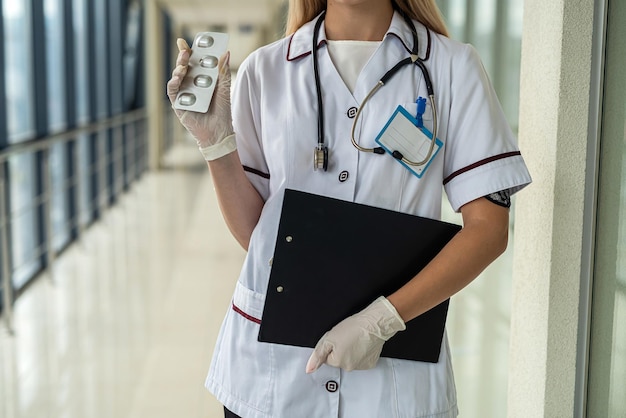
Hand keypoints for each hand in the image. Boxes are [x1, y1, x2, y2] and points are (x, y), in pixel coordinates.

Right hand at [166, 38, 235, 159]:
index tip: (188, 41)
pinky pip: (172, 91)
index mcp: (202, 80)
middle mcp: (191, 85)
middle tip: (185, 49)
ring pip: (177, 76)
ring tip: (184, 64)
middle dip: (183, 56)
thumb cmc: (222, 112)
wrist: (218, 133)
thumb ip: (223, 72)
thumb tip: (225, 53)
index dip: (191, 51)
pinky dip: (174, 83)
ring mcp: (184, 93)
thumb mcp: (224, 89)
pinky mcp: (178, 104)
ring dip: (178, 68)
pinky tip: (178, 77)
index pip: (195, 62)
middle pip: (184, 67)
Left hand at [305, 296, 405, 372]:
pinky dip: (362, 353)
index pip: (327, 358)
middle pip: (339, 361)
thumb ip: (318, 355)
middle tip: (346, 338)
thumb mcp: (329, 338)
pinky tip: (363, 344)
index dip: (331, 347)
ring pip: (350, 360)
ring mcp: (361, 366)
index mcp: (337, 361)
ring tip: (356, 340)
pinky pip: (362, 360)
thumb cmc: (353, 327)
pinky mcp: (371, 363)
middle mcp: (349, 367)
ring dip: (351, 352)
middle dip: (341, 351)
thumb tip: (309, 369)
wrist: (374, 324)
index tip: (337, 339)